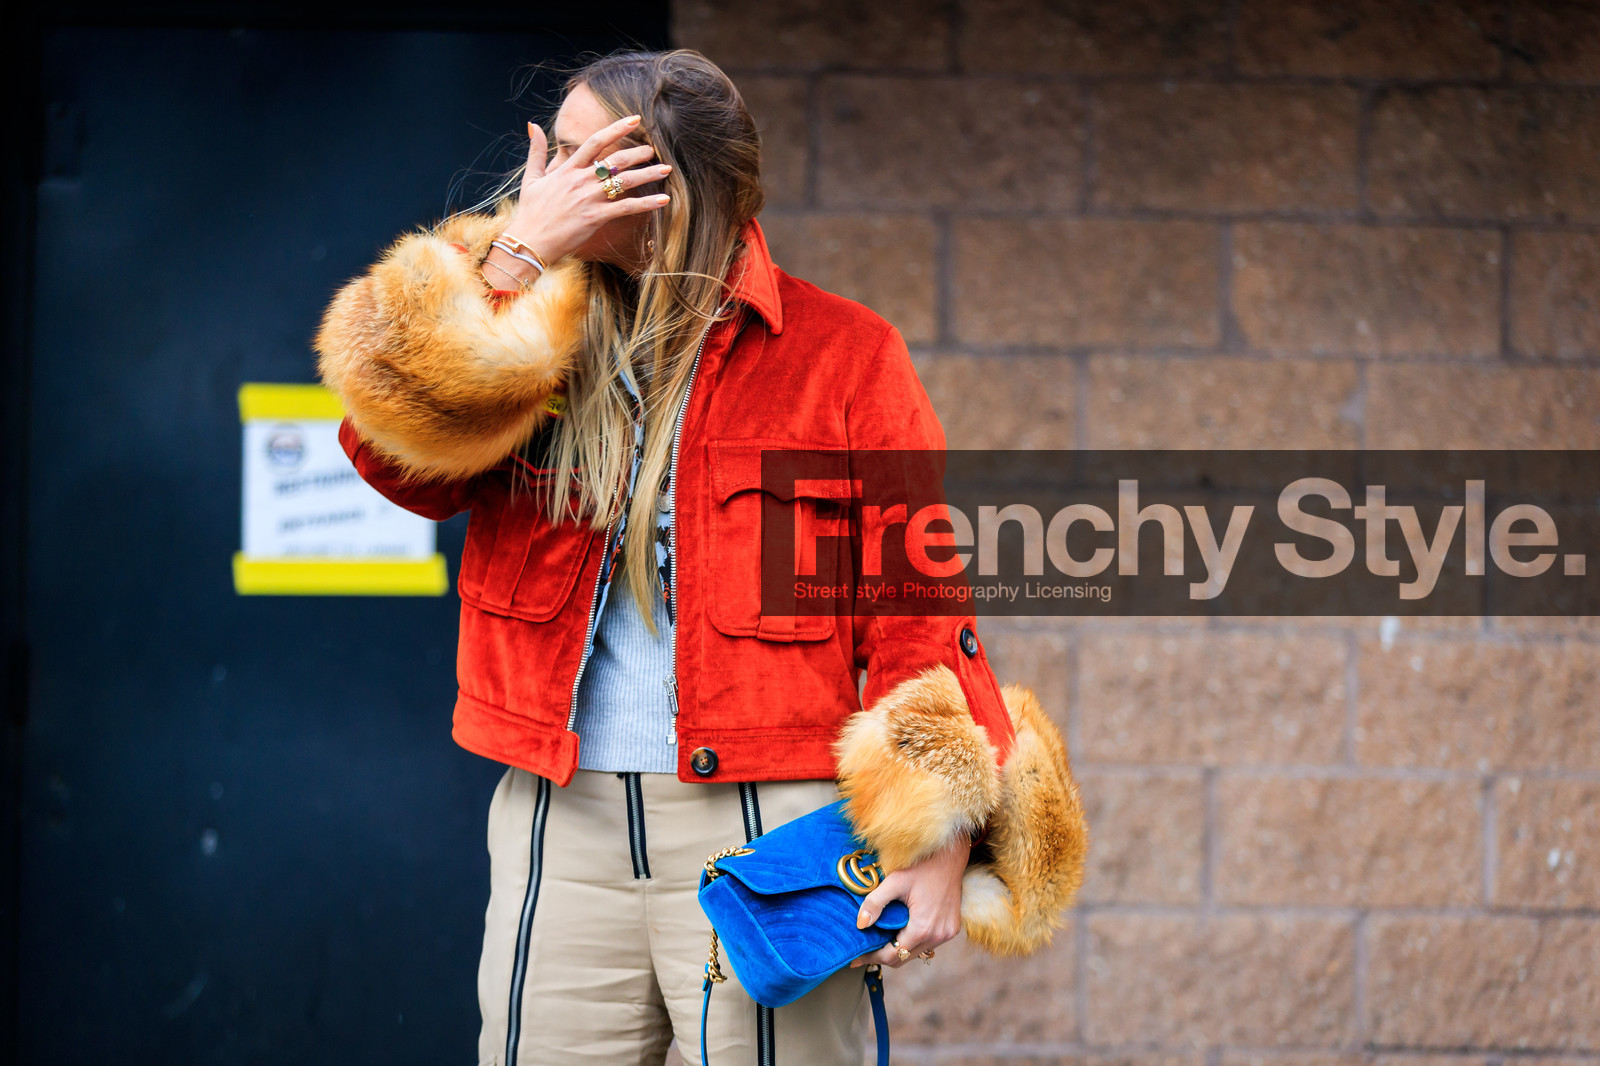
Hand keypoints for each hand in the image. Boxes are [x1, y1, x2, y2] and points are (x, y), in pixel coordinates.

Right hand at [504, 116, 672, 266]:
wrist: (529, 241)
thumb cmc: (530, 212)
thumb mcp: (531, 178)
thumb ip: (536, 151)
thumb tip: (532, 125)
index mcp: (567, 169)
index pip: (595, 142)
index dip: (616, 128)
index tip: (634, 120)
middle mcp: (580, 180)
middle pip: (615, 160)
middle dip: (637, 153)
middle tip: (653, 149)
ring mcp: (589, 198)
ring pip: (624, 181)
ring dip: (648, 174)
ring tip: (666, 169)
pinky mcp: (595, 217)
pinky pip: (626, 208)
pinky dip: (647, 203)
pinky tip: (663, 200)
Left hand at [848, 831, 968, 968]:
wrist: (949, 856)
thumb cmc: (921, 866)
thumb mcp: (894, 881)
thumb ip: (875, 902)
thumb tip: (860, 925)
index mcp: (923, 928)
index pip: (893, 955)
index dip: (872, 958)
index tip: (856, 957)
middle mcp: (938, 936)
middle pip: (904, 958)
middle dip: (883, 956)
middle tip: (864, 951)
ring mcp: (947, 934)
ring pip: (916, 953)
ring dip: (899, 949)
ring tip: (879, 941)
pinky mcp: (951, 929)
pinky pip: (928, 944)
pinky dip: (913, 942)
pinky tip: (901, 932)